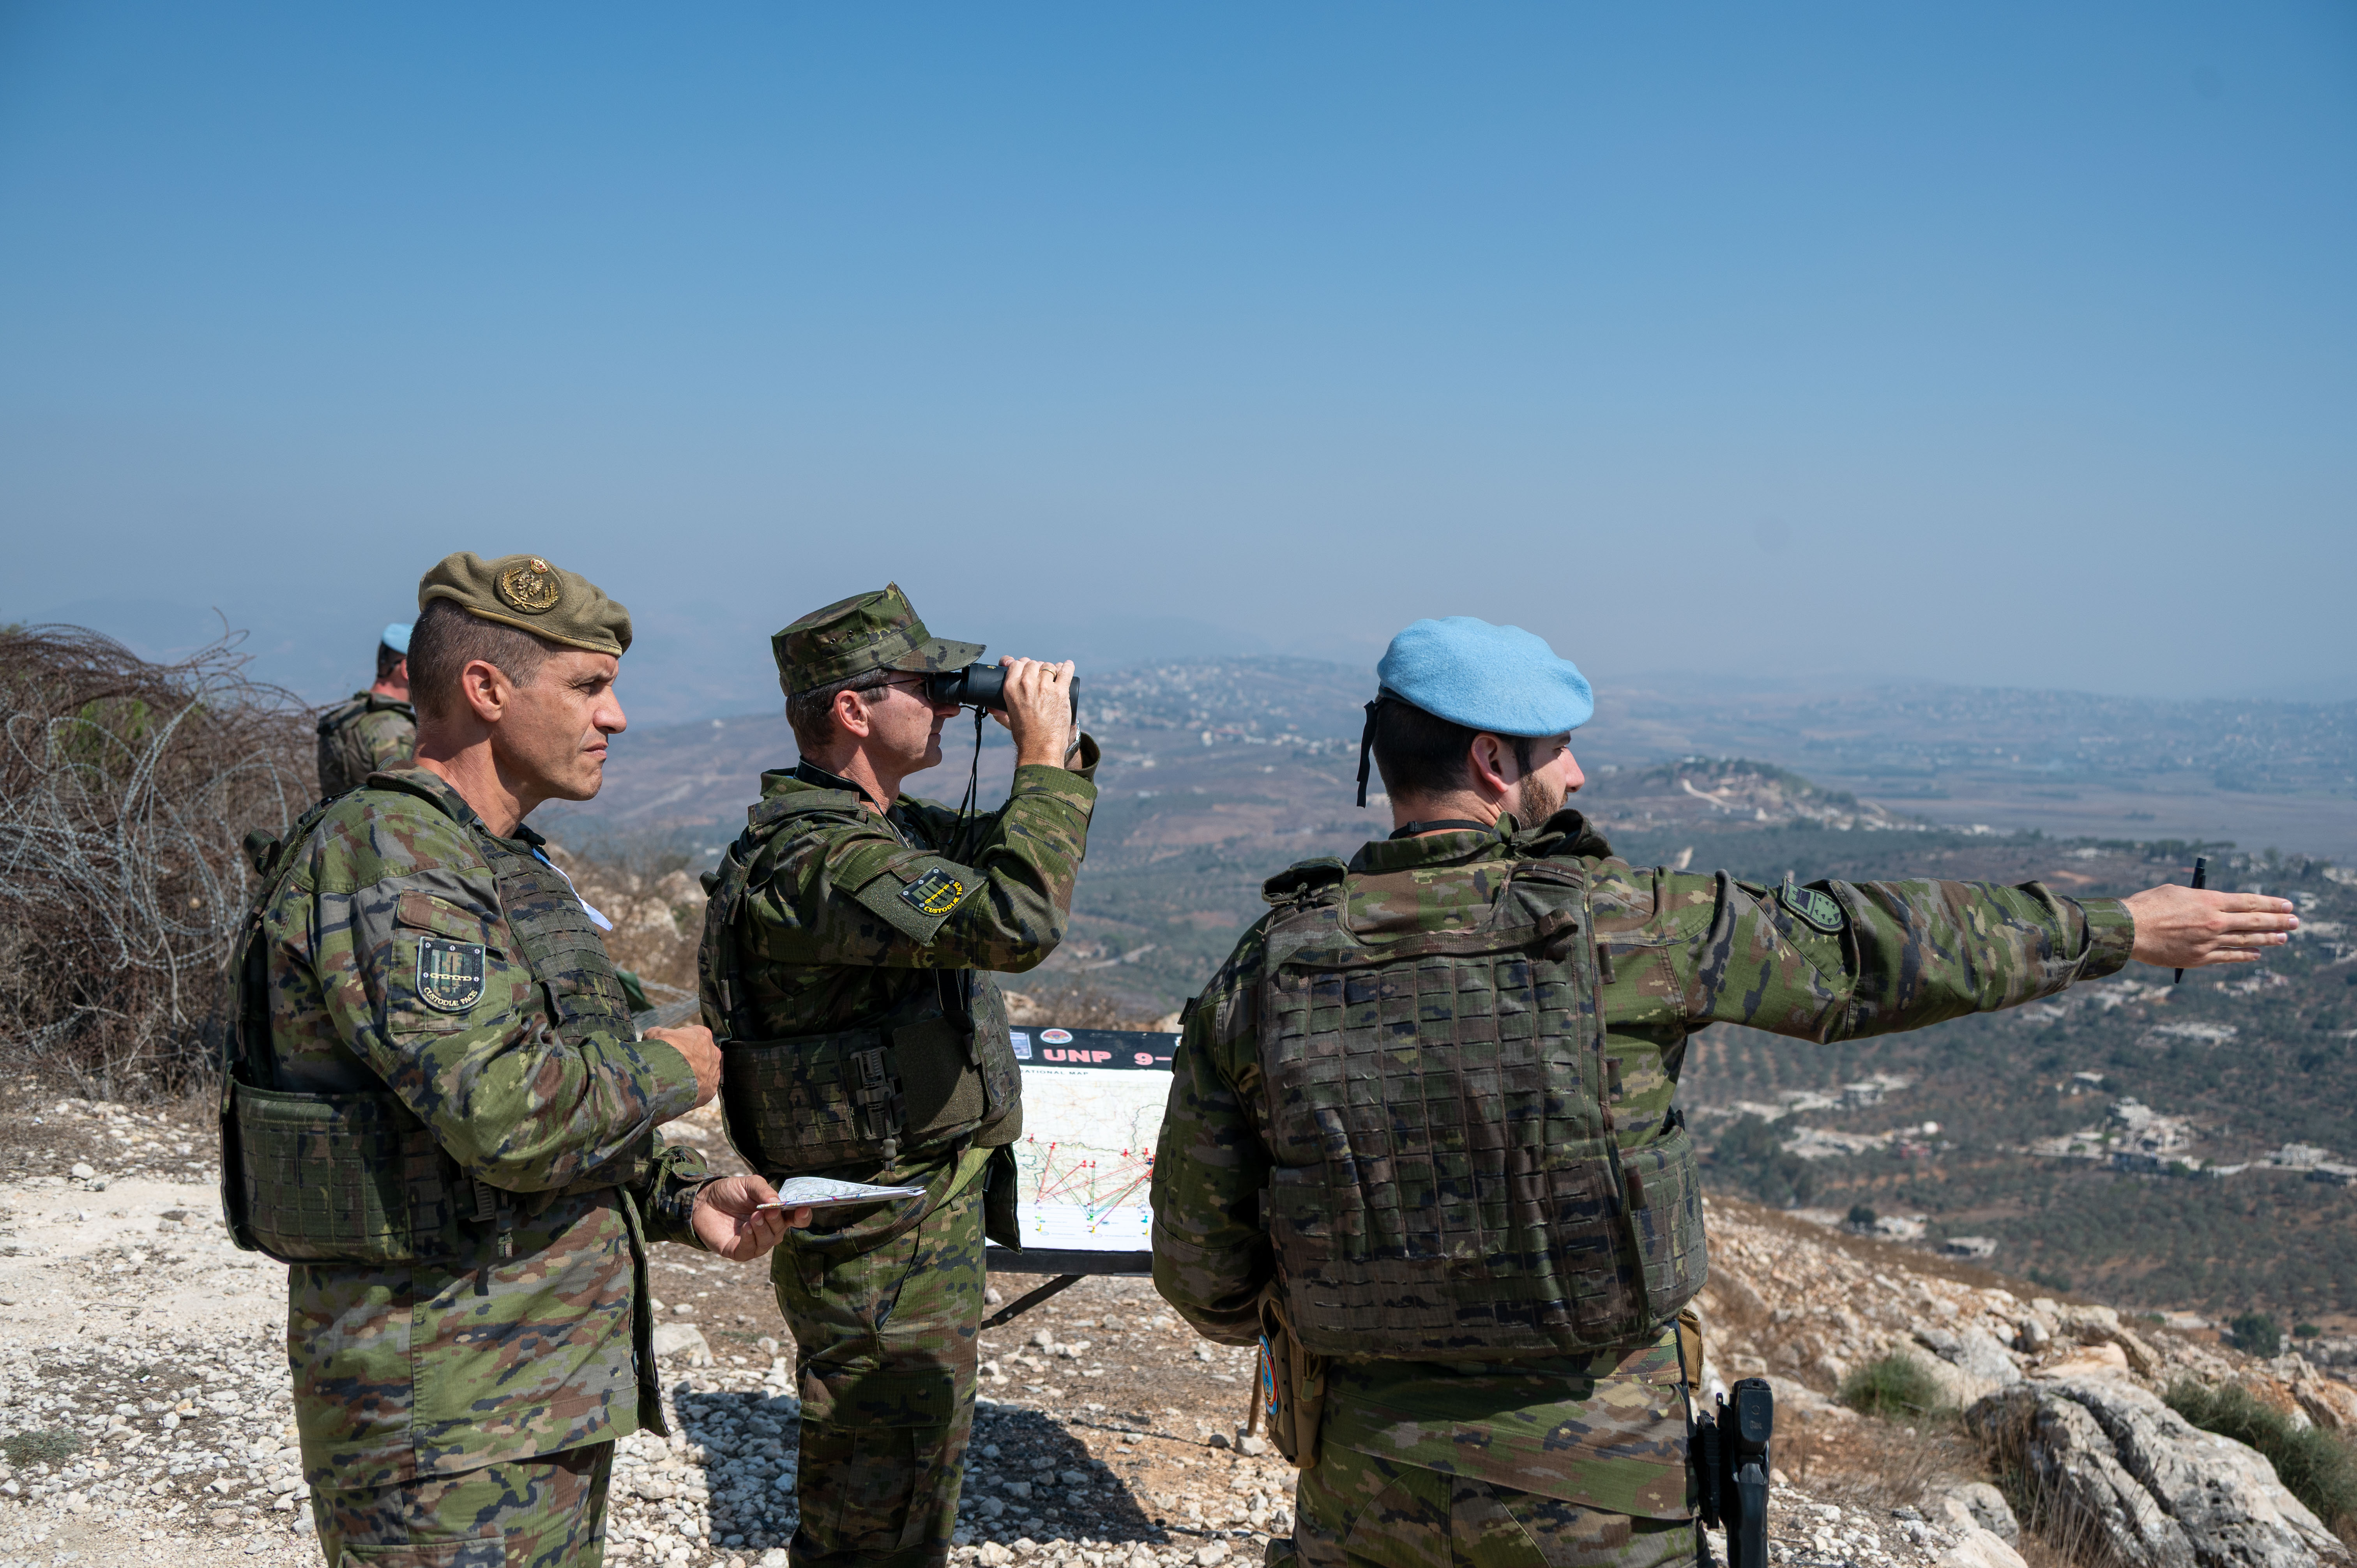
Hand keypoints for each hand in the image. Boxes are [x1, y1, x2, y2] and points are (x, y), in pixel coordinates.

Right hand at [646, 1024, 721, 1108]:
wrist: (667, 1073)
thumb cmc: (663, 1050)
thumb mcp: (655, 1034)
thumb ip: (656, 1033)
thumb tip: (650, 1035)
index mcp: (702, 1035)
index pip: (695, 1036)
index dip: (682, 1043)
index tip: (672, 1049)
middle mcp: (713, 1051)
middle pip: (701, 1055)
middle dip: (689, 1060)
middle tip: (674, 1067)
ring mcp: (714, 1070)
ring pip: (704, 1072)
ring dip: (693, 1076)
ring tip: (676, 1081)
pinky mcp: (711, 1088)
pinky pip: (703, 1088)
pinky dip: (693, 1090)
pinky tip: (681, 1091)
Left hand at [690, 1175, 806, 1260]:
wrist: (703, 1201)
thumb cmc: (729, 1192)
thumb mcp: (749, 1184)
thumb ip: (764, 1191)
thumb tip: (778, 1202)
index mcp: (776, 1214)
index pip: (796, 1219)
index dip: (803, 1216)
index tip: (803, 1209)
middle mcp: (768, 1230)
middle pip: (781, 1230)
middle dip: (776, 1220)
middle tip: (768, 1210)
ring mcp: (754, 1242)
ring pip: (767, 1242)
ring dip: (763, 1229)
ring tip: (754, 1216)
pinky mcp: (738, 1251)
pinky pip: (749, 1250)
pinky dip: (750, 1239)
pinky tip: (746, 1227)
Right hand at [992, 657, 1075, 768]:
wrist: (1041, 747)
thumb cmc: (1025, 735)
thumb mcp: (1009, 721)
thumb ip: (999, 713)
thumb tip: (991, 707)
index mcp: (1011, 688)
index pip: (1016, 664)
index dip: (1022, 664)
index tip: (1025, 667)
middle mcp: (1026, 684)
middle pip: (1033, 663)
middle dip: (1037, 667)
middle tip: (1041, 675)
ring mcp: (1045, 686)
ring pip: (1049, 666)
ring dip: (1051, 669)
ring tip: (1054, 675)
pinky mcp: (1061, 692)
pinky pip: (1066, 671)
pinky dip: (1067, 666)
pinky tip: (1067, 665)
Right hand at [2122, 884, 2297, 968]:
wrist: (2129, 930)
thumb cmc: (2148, 905)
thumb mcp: (2176, 892)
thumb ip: (2200, 897)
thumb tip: (2215, 903)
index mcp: (2209, 901)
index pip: (2249, 902)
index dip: (2271, 904)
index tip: (2287, 904)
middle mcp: (2214, 921)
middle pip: (2254, 921)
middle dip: (2278, 921)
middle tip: (2296, 921)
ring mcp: (2208, 942)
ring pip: (2246, 940)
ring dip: (2268, 939)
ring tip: (2283, 938)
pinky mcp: (2199, 958)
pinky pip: (2229, 957)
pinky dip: (2245, 955)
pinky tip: (2256, 954)